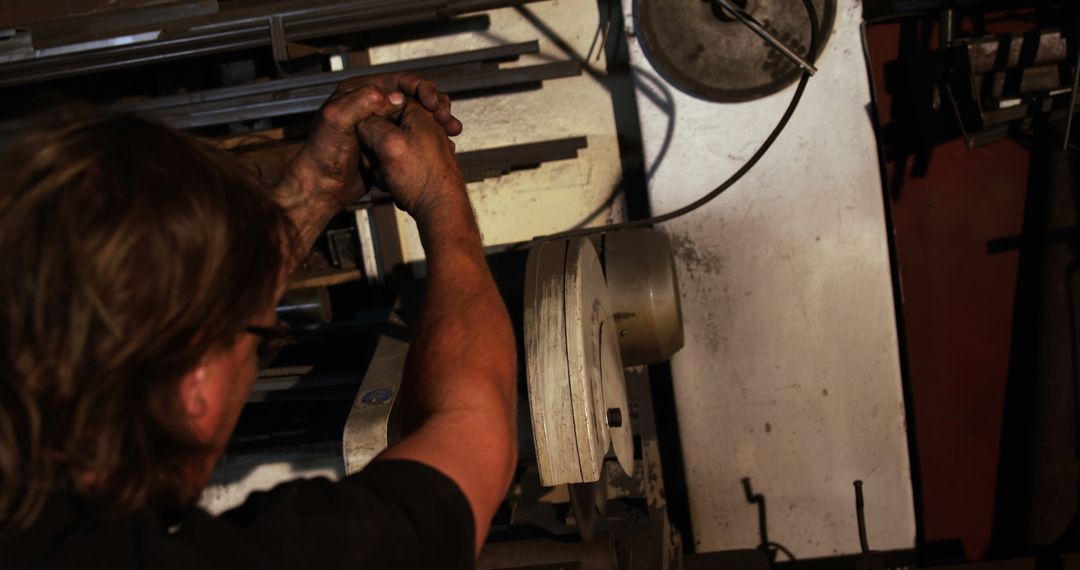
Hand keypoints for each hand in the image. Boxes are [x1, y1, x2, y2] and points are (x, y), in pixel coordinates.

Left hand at [293, 73, 461, 207]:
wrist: (322, 186)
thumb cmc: (323, 155)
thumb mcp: (338, 119)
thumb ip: (362, 101)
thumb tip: (393, 96)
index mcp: (357, 92)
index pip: (397, 80)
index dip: (420, 88)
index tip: (433, 102)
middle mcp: (369, 105)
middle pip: (411, 97)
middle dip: (433, 106)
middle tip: (446, 117)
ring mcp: (379, 125)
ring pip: (414, 117)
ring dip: (435, 123)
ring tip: (449, 130)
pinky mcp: (385, 144)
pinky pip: (411, 136)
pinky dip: (428, 139)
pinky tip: (440, 145)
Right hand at [356, 100, 465, 219]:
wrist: (440, 210)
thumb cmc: (423, 180)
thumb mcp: (388, 143)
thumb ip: (369, 122)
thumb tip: (360, 119)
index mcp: (419, 111)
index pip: (382, 100)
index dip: (369, 119)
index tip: (367, 135)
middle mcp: (422, 125)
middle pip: (382, 125)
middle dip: (374, 145)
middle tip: (378, 159)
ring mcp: (421, 143)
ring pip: (384, 146)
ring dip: (380, 162)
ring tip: (387, 173)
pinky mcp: (418, 161)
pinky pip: (393, 161)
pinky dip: (388, 172)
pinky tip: (392, 182)